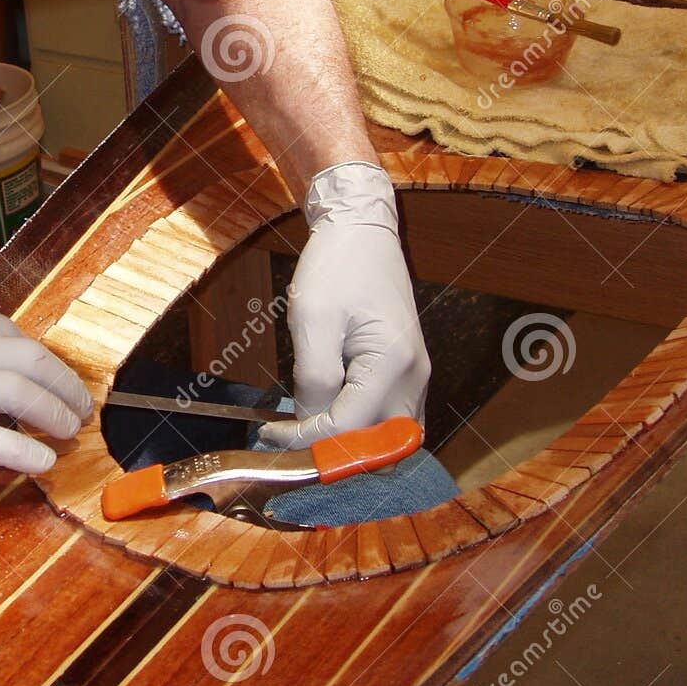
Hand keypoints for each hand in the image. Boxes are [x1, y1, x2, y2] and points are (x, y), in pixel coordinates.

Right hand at [0, 297, 92, 472]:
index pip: (2, 328)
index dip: (32, 352)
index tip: (44, 369)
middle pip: (26, 356)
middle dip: (60, 380)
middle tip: (80, 401)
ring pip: (21, 393)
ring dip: (55, 412)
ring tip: (71, 429)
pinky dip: (27, 452)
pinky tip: (44, 463)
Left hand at [260, 163, 429, 449]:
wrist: (363, 230)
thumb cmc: (337, 266)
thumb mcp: (312, 319)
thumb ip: (313, 378)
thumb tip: (310, 425)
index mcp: (392, 362)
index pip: (350, 429)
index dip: (307, 442)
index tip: (270, 436)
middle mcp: (414, 377)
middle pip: (380, 449)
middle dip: (333, 455)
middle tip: (288, 445)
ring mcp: (416, 377)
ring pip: (389, 441)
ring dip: (348, 447)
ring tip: (304, 434)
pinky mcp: (407, 374)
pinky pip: (389, 420)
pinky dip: (360, 430)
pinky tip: (325, 417)